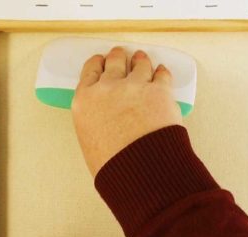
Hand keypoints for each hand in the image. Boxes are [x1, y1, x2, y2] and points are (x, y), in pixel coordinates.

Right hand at [71, 47, 181, 175]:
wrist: (139, 170)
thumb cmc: (113, 166)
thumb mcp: (90, 144)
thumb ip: (95, 124)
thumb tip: (107, 123)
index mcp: (85, 102)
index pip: (89, 72)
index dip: (97, 64)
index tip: (101, 61)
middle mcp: (107, 88)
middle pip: (114, 62)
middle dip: (118, 57)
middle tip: (121, 55)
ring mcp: (135, 86)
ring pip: (139, 64)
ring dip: (141, 61)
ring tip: (143, 59)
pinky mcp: (159, 90)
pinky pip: (161, 74)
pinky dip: (161, 72)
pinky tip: (162, 71)